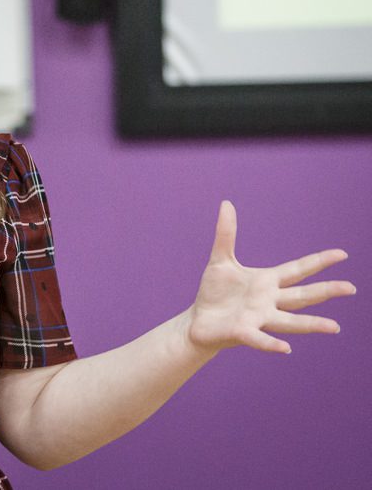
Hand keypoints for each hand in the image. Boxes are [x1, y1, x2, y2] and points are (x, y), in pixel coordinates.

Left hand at [186, 201, 355, 354]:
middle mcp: (268, 301)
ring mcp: (258, 318)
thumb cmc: (215, 292)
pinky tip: (286, 348)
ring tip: (334, 327)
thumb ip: (226, 234)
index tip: (342, 254)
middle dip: (326, 291)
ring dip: (311, 324)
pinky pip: (259, 339)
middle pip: (302, 296)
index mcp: (267, 282)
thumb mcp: (220, 260)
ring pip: (289, 321)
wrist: (198, 321)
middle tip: (352, 288)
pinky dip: (271, 343)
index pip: (297, 270)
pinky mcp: (241, 332)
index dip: (318, 262)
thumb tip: (226, 203)